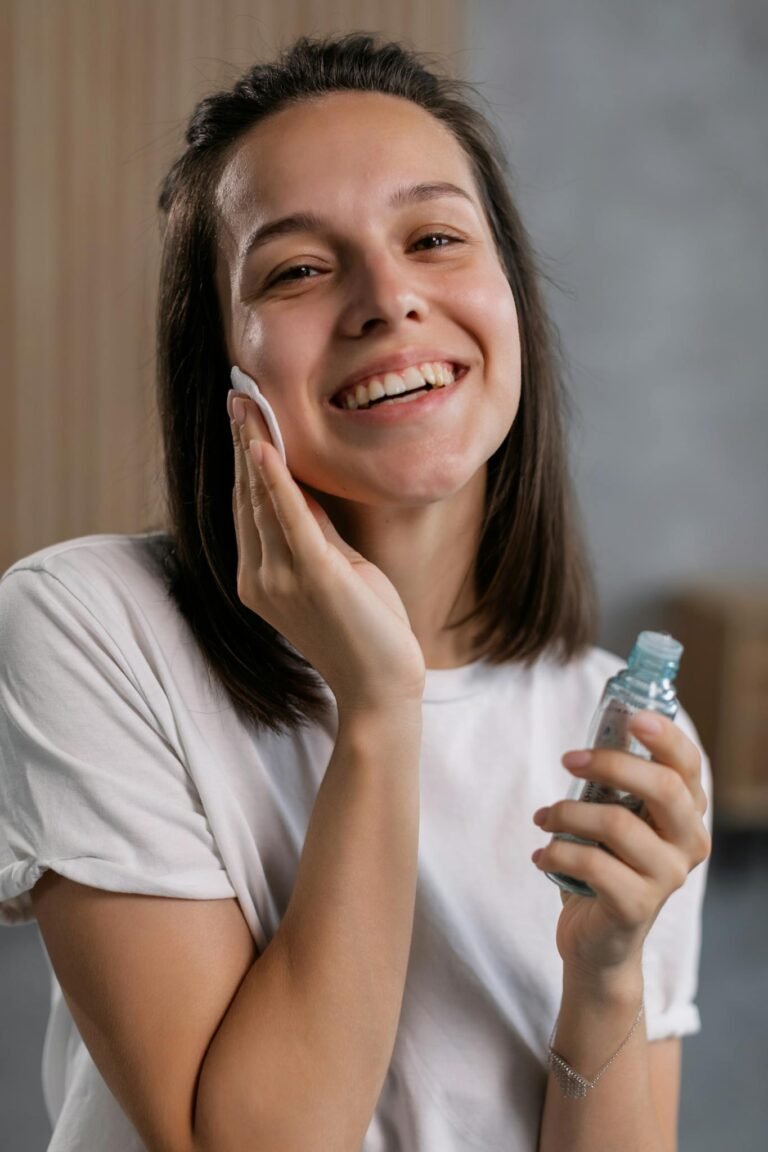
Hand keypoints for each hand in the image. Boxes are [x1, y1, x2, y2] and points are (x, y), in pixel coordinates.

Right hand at [229, 395, 425, 713]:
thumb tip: (301, 489)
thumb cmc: (363, 631)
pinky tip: (265, 446)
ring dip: (255, 445)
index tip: (242, 415)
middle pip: (247, 496)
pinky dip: (275, 481)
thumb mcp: (334, 572)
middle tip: (239, 392)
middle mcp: (259, 578)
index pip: (247, 507)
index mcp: (258, 580)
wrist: (381, 687)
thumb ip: (313, 534)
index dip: (243, 459)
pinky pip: (290, 519)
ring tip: (248, 403)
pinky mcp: (315, 576)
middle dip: (244, 441)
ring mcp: (282, 579)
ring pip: (263, 499)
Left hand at [531, 711, 710, 979]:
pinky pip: (591, 863)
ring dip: (567, 812)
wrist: (598, 943)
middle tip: (569, 760)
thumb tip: (589, 741)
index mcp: (687, 813)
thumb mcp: (615, 820)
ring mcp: (668, 877)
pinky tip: (542, 856)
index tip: (632, 717)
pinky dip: (556, 852)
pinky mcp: (637, 906)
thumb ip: (614, 787)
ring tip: (543, 818)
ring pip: (617, 824)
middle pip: (663, 788)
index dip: (665, 737)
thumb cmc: (605, 868)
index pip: (688, 765)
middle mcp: (689, 843)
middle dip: (610, 764)